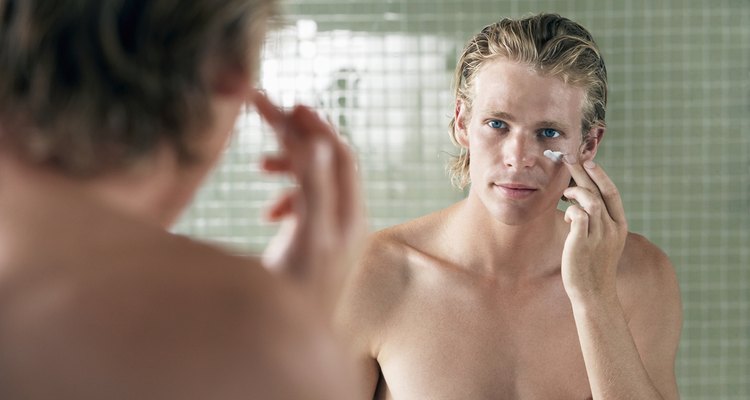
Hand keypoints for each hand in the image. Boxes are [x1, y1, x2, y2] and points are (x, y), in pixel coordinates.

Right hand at [252, 91, 366, 313]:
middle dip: (298, 135)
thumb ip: (313, 191)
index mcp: (346, 214)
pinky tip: (268, 212)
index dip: (313, 126)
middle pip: (327, 161)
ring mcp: (332, 232)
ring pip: (316, 182)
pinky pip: (307, 206)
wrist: (297, 346)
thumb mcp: (306, 240)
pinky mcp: (317, 245)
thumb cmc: (298, 298)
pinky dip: (287, 197)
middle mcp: (345, 220)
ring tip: (260, 165)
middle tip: (265, 111)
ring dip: (290, 166)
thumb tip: (316, 142)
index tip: (284, 104)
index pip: (336, 154)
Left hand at [561, 158, 627, 302]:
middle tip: (568, 158)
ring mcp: (599, 235)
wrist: (593, 293)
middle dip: (583, 172)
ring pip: (591, 201)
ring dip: (576, 191)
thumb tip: (579, 204)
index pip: (612, 193)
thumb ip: (595, 222)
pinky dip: (571, 210)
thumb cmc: (592, 266)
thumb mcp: (599, 241)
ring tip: (565, 192)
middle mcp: (612, 228)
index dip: (600, 175)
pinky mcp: (583, 242)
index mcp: (619, 226)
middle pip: (599, 192)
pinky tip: (566, 215)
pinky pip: (578, 215)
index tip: (588, 161)